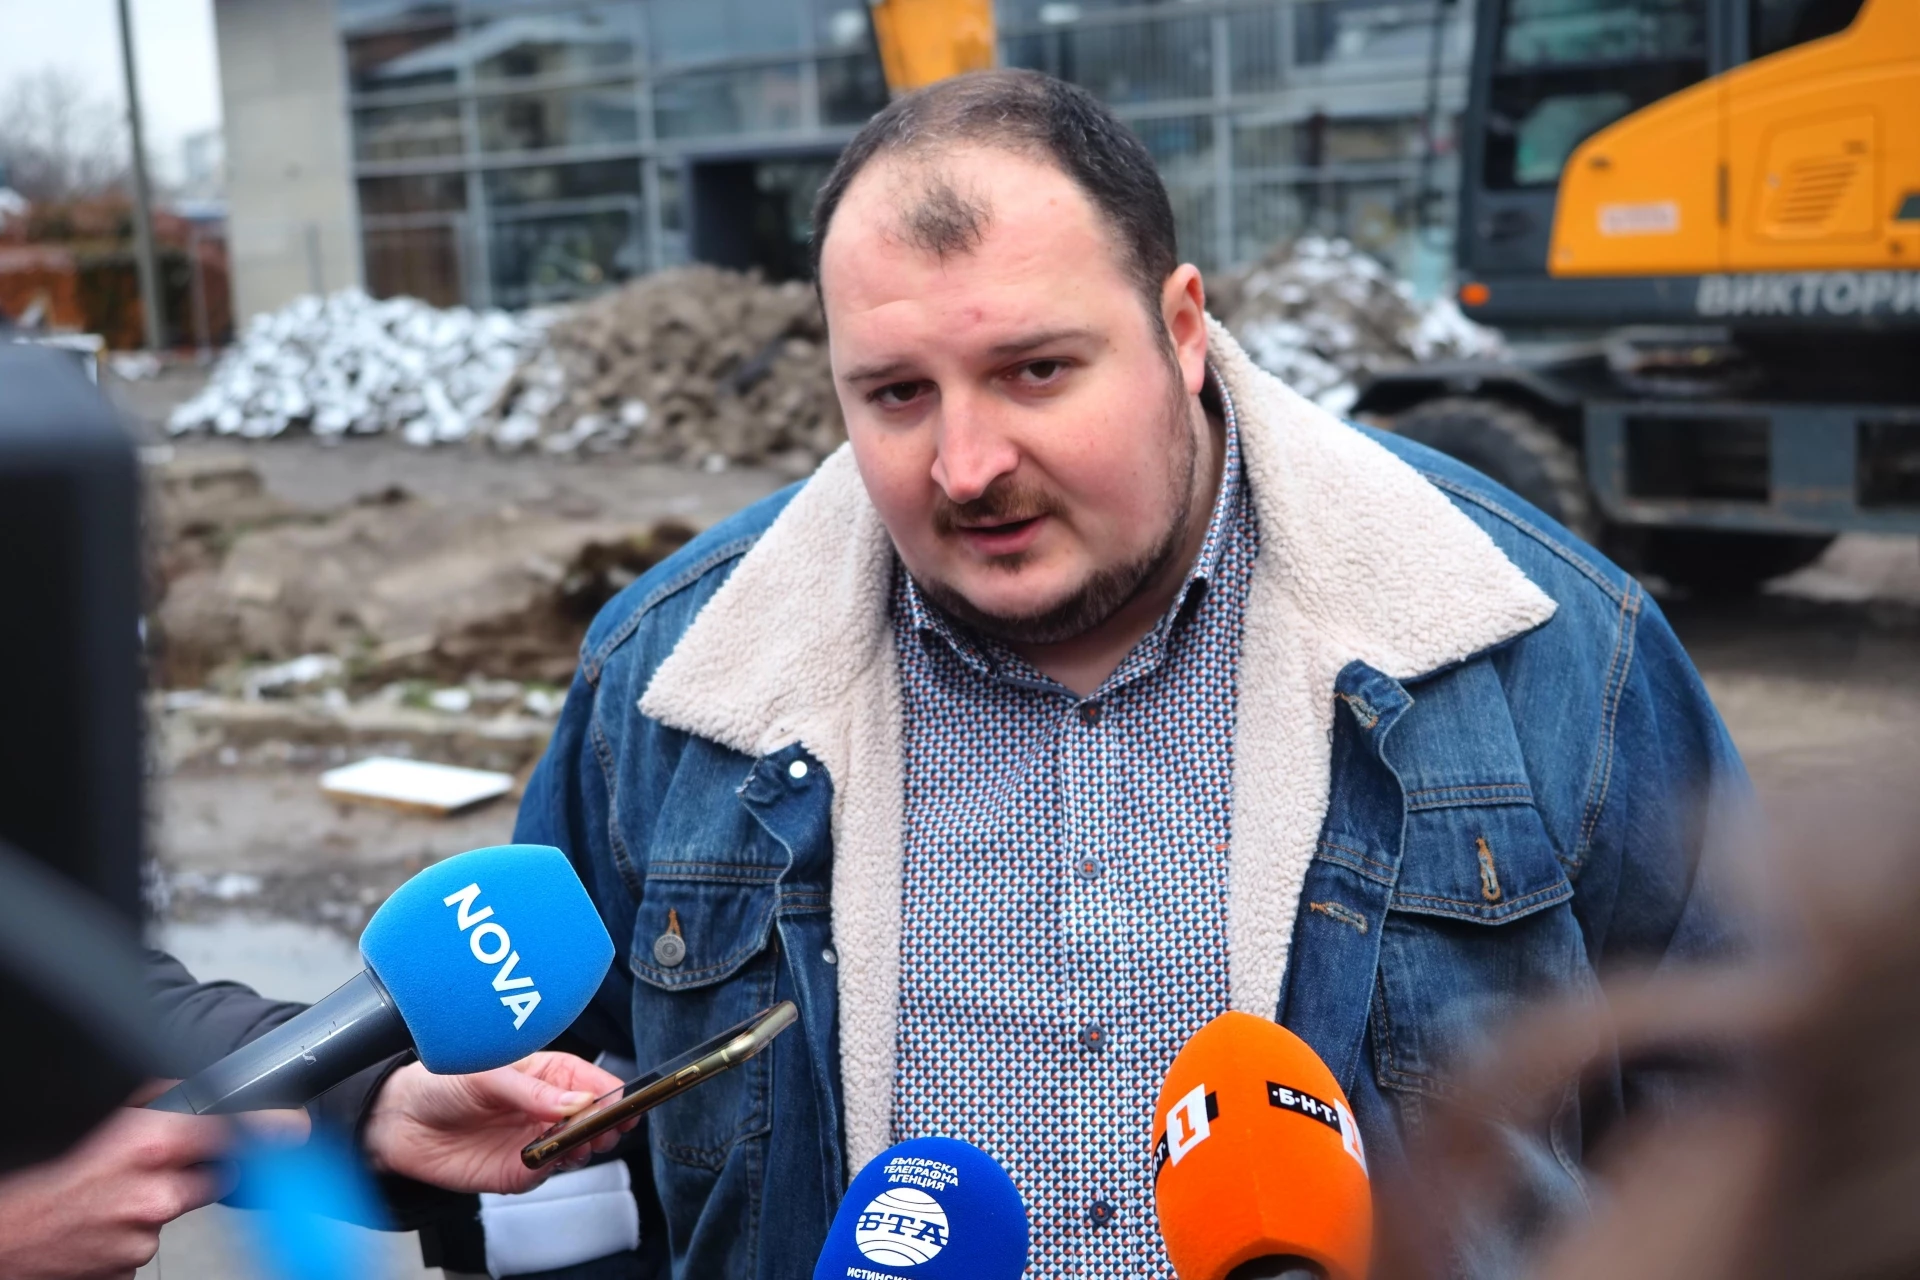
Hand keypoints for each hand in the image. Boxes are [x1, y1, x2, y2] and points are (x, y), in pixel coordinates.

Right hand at [0, 1082, 308, 1279]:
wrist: (1, 1233)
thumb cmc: (40, 1176)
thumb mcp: (102, 1122)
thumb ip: (157, 1103)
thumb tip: (202, 1090)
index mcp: (152, 1143)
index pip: (239, 1131)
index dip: (272, 1128)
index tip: (296, 1127)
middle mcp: (156, 1193)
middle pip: (220, 1175)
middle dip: (209, 1165)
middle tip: (169, 1162)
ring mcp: (144, 1236)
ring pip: (180, 1209)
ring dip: (162, 1199)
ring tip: (112, 1192)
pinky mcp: (130, 1267)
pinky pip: (150, 1241)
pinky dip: (134, 1229)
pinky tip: (101, 1219)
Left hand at [362, 1052, 631, 1194]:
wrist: (399, 1121)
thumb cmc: (443, 1082)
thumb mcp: (488, 1074)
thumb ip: (533, 1090)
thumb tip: (577, 1101)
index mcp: (549, 1074)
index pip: (594, 1082)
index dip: (612, 1093)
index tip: (622, 1102)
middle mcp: (548, 1109)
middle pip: (595, 1119)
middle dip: (607, 1123)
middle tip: (605, 1126)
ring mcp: (536, 1141)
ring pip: (578, 1149)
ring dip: (584, 1147)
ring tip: (578, 1141)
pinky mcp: (518, 1171)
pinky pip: (546, 1173)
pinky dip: (552, 1168)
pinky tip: (545, 1158)